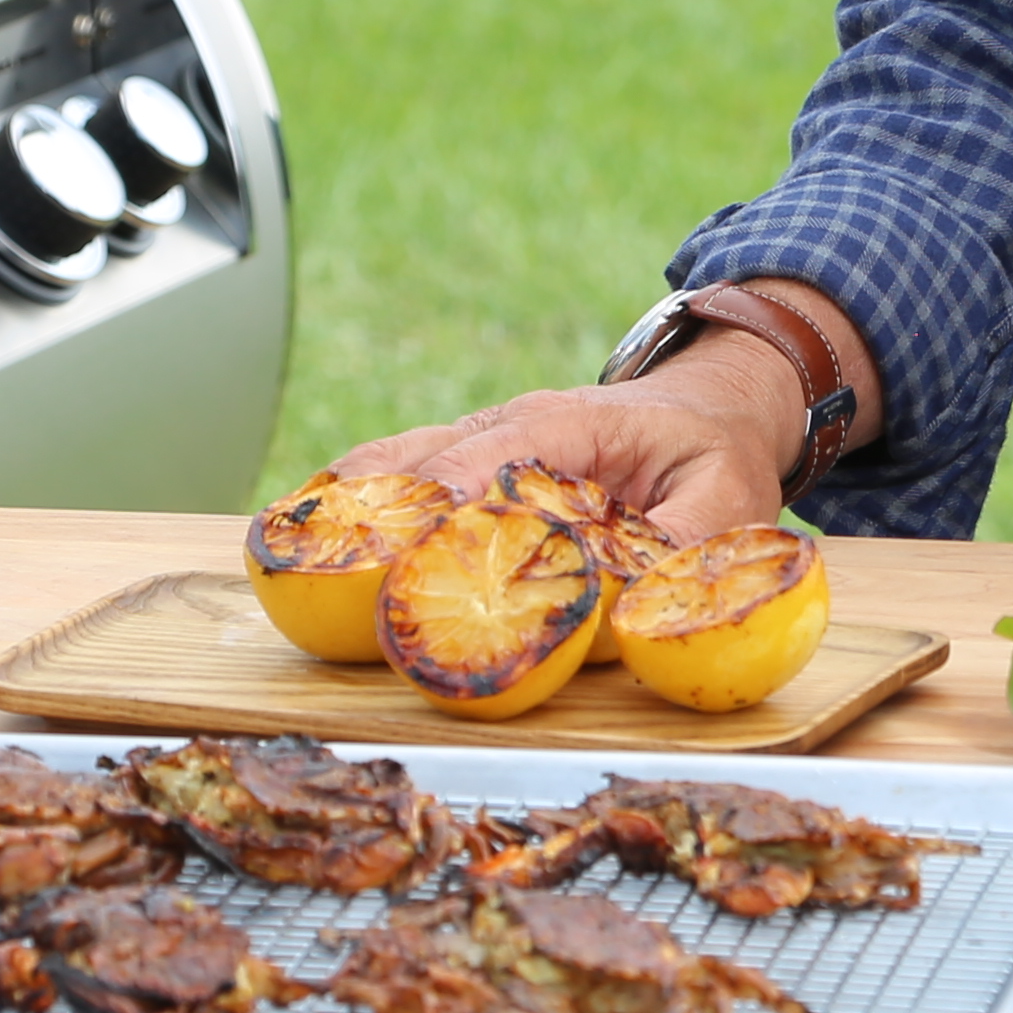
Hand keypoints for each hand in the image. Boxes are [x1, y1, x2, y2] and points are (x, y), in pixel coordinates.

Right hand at [325, 350, 800, 544]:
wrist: (712, 404)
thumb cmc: (716, 452)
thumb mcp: (727, 501)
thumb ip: (681, 550)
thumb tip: (630, 608)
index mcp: (573, 423)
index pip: (492, 454)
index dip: (445, 504)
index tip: (408, 557)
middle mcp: (511, 424)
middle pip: (421, 460)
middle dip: (374, 517)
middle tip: (326, 576)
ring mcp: (479, 441)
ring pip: (393, 464)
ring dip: (346, 509)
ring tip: (285, 555)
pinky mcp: (464, 466)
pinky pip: (396, 479)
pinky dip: (353, 507)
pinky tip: (306, 544)